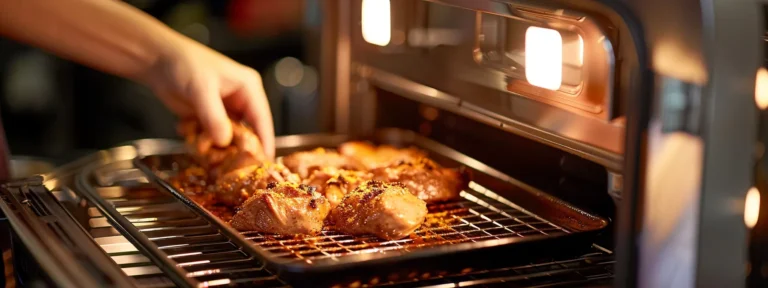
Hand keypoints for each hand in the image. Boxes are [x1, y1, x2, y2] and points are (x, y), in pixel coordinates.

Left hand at [140, 37, 274, 159]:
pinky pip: (212, 137)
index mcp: (248, 89)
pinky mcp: (208, 118)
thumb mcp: (201, 89)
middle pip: (248, 132)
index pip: (262, 120)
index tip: (264, 164)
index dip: (265, 142)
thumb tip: (224, 141)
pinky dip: (203, 142)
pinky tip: (192, 139)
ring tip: (209, 155)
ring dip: (218, 147)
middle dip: (239, 149)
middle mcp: (240, 101)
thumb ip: (214, 116)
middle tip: (235, 169)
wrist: (156, 60)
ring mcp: (224, 111)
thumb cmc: (184, 64)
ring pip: (228, 137)